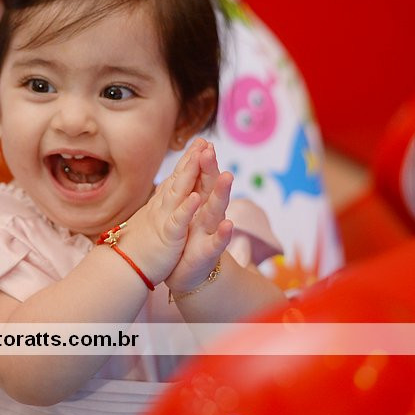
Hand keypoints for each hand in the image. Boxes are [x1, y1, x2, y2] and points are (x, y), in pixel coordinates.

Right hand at [123, 138, 206, 283]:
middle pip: (179, 179)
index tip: (199, 144)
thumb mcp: (148, 221)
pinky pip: (178, 220)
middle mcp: (162, 207)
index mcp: (161, 205)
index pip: (176, 178)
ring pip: (178, 193)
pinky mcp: (168, 236)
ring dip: (190, 174)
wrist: (121, 267)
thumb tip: (159, 194)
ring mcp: (164, 219)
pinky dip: (186, 208)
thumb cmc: (134, 247)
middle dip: (192, 159)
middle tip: (204, 141)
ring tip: (200, 156)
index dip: (188, 160)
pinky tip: (196, 197)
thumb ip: (156, 206)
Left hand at [165, 143, 233, 292]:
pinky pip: (217, 242)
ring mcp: (210, 232)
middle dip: (211, 169)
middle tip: (211, 150)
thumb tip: (190, 164)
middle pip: (210, 188)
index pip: (201, 178)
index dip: (202, 161)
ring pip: (217, 209)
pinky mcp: (209, 251)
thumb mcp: (185, 212)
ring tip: (227, 176)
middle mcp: (207, 214)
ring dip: (222, 193)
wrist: (189, 273)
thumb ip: (190, 190)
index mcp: (199, 204)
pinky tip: (229, 224)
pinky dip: (223, 234)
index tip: (202, 141)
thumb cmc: (188, 239)